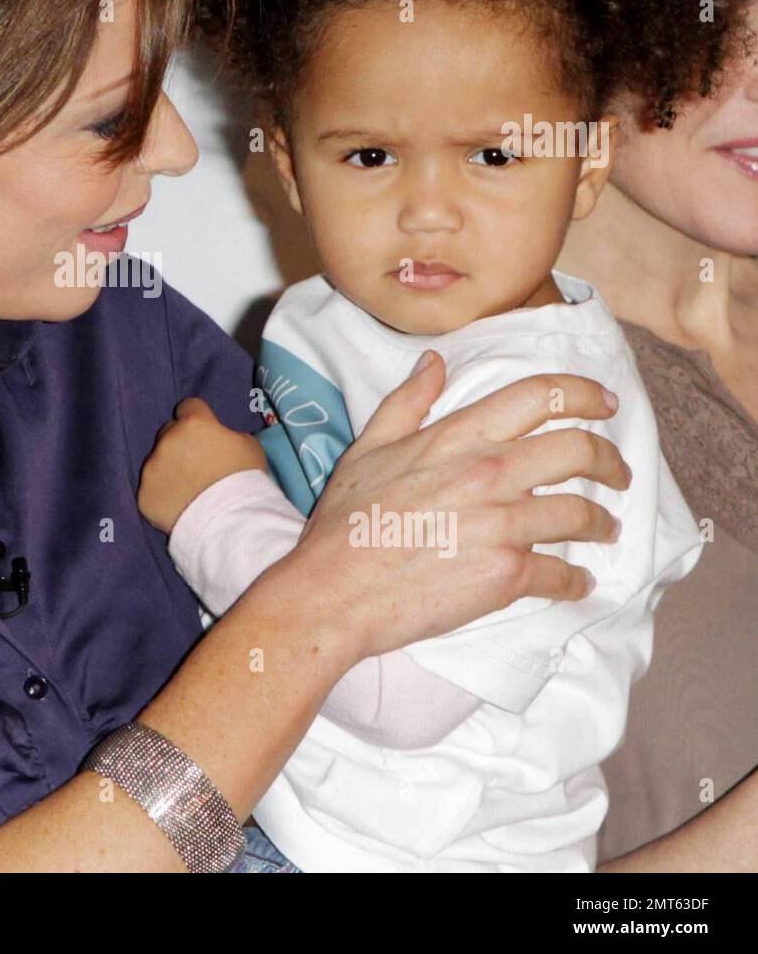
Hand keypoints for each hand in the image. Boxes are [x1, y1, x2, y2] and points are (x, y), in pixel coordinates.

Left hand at [139, 398, 268, 532]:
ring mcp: (152, 468)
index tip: (204, 433)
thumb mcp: (248, 445)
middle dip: (181, 443)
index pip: (189, 407)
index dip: (198, 419)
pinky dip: (163, 494)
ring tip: (189, 489)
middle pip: (169, 432)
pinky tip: (180, 505)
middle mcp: (167, 441)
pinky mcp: (144, 495)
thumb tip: (216, 438)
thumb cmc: (246, 480)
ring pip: (157, 461)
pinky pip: (152, 489)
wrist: (231, 522)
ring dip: (170, 469)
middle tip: (197, 464)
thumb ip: (225, 435)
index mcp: (194, 424)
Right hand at [258, 351, 629, 661]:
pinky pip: (564, 574)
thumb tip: (435, 362)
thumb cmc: (345, 522)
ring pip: (582, 514)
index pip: (538, 396)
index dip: (584, 394)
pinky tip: (579, 582)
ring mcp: (502, 525)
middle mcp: (488, 473)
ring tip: (605, 530)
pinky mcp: (506, 576)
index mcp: (456, 438)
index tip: (605, 403)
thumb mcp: (368, 448)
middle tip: (617, 473)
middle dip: (610, 460)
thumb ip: (407, 402)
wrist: (335, 591)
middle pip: (578, 450)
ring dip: (602, 524)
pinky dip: (578, 580)